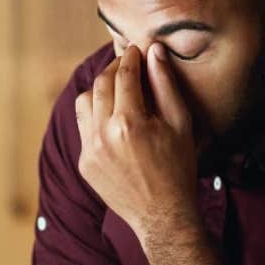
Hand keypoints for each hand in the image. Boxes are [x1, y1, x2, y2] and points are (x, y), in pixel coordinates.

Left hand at [74, 43, 197, 240]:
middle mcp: (103, 133)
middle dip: (113, 68)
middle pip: (100, 84)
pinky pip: (83, 127)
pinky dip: (95, 115)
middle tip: (126, 63)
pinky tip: (113, 119)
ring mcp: (89, 150)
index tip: (136, 50)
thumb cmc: (178, 168)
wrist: (162, 215)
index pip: (124, 76)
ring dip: (99, 89)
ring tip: (117, 90)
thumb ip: (165, 85)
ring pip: (84, 102)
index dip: (130, 58)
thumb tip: (154, 51)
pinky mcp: (83, 163)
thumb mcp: (180, 124)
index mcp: (129, 122)